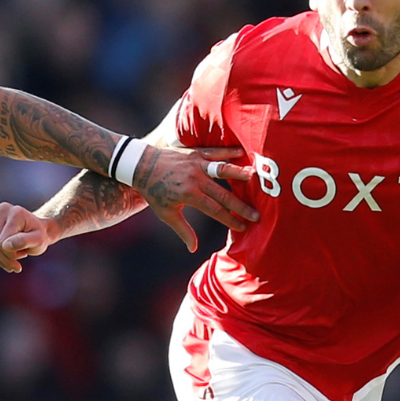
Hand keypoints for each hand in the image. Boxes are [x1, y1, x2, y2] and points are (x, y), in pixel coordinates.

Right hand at [0, 203, 57, 272]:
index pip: (2, 243)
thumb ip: (25, 242)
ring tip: (9, 261)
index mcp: (15, 213)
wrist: (36, 227)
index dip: (11, 256)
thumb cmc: (39, 236)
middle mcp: (0, 208)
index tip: (24, 255)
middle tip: (16, 264)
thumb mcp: (39, 241)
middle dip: (3, 259)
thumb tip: (5, 245)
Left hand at [132, 145, 256, 251]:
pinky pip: (216, 152)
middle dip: (241, 206)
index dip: (230, 220)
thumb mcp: (166, 214)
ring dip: (240, 174)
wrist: (142, 166)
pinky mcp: (196, 153)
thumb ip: (182, 230)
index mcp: (189, 195)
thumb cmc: (154, 192)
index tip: (243, 227)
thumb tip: (193, 248)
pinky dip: (229, 152)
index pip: (215, 210)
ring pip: (223, 170)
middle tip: (257, 214)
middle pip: (224, 194)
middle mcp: (196, 179)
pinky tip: (243, 153)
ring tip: (256, 178)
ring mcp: (197, 164)